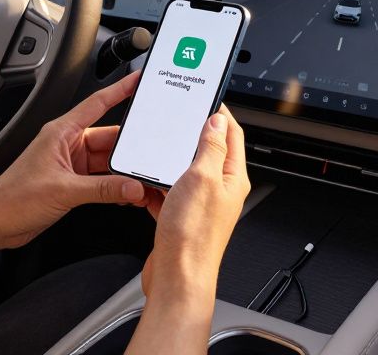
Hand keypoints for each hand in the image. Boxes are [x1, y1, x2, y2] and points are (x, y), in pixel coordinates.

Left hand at [0, 72, 146, 250]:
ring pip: (107, 161)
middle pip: (109, 138)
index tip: (138, 82)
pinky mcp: (72, 183)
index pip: (97, 104)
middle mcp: (67, 144)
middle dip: (130, 148)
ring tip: (141, 180)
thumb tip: (132, 187)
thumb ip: (103, 189)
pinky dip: (115, 186)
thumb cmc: (13, 198)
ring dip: (123, 171)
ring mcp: (71, 164)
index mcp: (61, 132)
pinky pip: (102, 179)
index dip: (120, 90)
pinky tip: (126, 194)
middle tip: (150, 155)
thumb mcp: (63, 191)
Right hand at [140, 107, 250, 303]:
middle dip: (192, 134)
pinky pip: (169, 192)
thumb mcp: (202, 178)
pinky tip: (145, 184)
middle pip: (209, 151)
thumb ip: (210, 147)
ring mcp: (201, 205)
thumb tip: (217, 121)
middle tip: (179, 119)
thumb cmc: (193, 236)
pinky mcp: (182, 218)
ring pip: (185, 172)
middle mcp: (220, 191)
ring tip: (158, 150)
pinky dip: (156, 185)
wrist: (177, 278)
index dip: (220, 113)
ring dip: (170, 160)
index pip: (232, 134)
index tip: (207, 98)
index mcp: (232, 178)